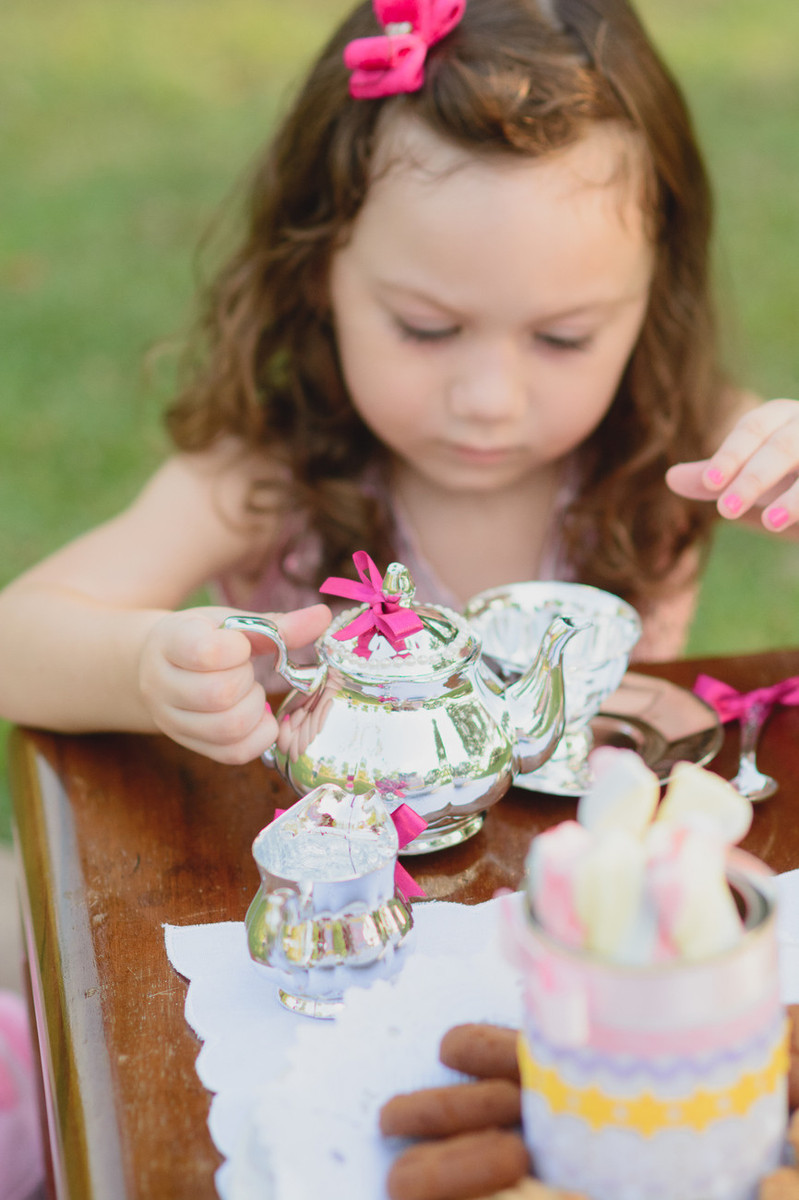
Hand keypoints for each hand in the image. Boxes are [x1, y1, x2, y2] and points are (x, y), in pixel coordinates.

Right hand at [138, 603, 330, 763]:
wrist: (160, 666)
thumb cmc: (203, 638)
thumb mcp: (231, 622)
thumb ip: (275, 624)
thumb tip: (322, 616)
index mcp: (169, 641)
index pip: (205, 652)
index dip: (236, 649)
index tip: (240, 645)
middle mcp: (161, 685)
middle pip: (220, 694)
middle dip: (248, 681)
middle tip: (246, 670)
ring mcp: (172, 721)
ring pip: (228, 728)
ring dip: (255, 708)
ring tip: (249, 692)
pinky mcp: (192, 745)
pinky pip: (234, 753)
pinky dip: (259, 735)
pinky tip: (258, 715)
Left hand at [666, 399, 798, 531]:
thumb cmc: (790, 483)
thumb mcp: (754, 482)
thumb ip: (719, 478)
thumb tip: (671, 477)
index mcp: (783, 418)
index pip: (754, 429)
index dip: (731, 455)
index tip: (709, 484)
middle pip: (783, 446)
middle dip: (755, 477)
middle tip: (726, 510)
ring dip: (795, 497)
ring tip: (770, 523)